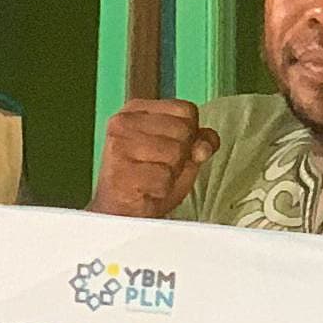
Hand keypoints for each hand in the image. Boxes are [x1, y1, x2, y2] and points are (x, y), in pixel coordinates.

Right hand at [91, 97, 216, 218]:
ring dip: (172, 172)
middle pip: (183, 130)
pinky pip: (164, 177)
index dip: (191, 133)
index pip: (186, 110)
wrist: (122, 212)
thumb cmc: (149, 179)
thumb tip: (204, 147)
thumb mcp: (181, 154)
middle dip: (182, 154)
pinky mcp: (119, 172)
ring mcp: (118, 147)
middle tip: (161, 166)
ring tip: (154, 178)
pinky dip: (162, 189)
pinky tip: (147, 190)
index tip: (172, 147)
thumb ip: (200, 142)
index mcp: (136, 110)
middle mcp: (122, 123)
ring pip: (175, 152)